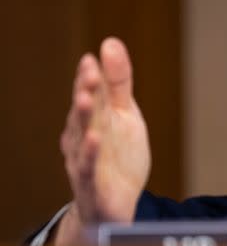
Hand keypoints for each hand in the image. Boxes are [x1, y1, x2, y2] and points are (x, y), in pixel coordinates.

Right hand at [54, 37, 150, 245]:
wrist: (114, 204)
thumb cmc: (117, 155)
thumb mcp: (124, 115)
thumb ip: (118, 82)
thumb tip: (110, 41)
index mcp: (91, 119)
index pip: (90, 95)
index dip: (90, 78)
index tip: (91, 59)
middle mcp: (82, 138)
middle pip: (85, 113)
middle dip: (86, 92)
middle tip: (90, 72)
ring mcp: (85, 163)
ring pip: (82, 139)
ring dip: (83, 119)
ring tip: (86, 99)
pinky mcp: (93, 186)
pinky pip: (90, 170)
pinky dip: (91, 156)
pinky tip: (95, 141)